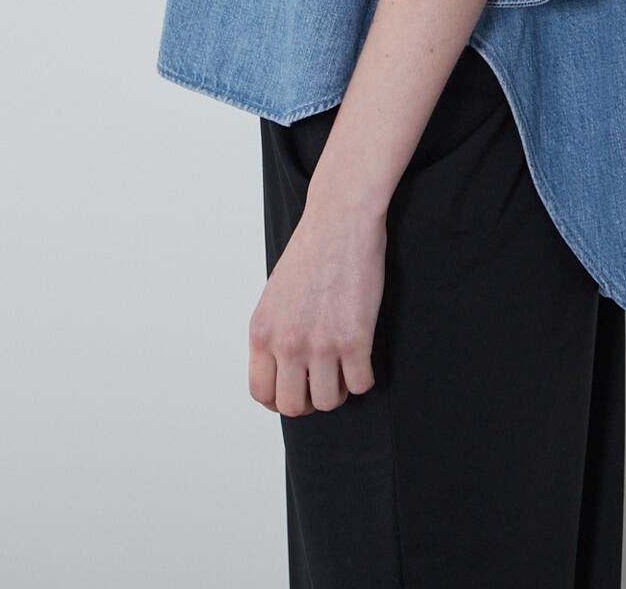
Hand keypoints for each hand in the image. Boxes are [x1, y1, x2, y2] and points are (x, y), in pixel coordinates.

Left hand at [248, 196, 386, 415]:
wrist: (339, 220)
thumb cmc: (311, 251)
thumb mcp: (275, 296)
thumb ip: (275, 333)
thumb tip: (283, 368)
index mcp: (262, 332)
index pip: (261, 392)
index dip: (280, 399)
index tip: (296, 390)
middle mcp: (286, 343)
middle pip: (292, 406)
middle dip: (309, 400)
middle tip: (323, 382)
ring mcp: (320, 344)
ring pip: (327, 401)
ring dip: (339, 389)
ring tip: (345, 367)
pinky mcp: (354, 339)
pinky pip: (360, 384)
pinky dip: (365, 377)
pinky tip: (364, 357)